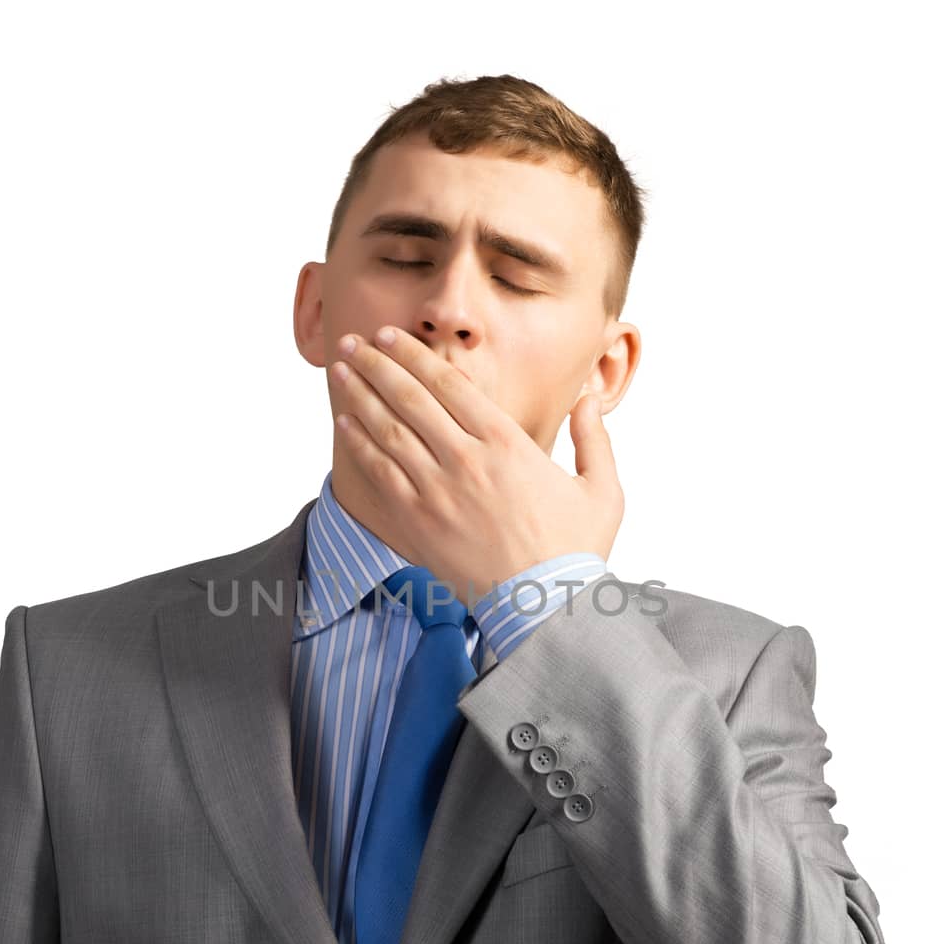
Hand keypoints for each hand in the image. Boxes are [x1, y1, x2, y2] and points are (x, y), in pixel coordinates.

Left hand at [329, 326, 623, 600]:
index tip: (391, 336)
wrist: (544, 608)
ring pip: (389, 430)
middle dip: (377, 364)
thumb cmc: (575, 551)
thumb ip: (595, 439)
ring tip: (341, 371)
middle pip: (410, 398)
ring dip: (361, 395)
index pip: (449, 384)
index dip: (414, 356)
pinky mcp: (419, 523)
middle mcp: (467, 460)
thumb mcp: (603, 491)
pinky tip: (345, 424)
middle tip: (353, 342)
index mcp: (508, 444)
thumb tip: (589, 399)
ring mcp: (438, 491)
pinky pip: (381, 474)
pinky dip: (360, 445)